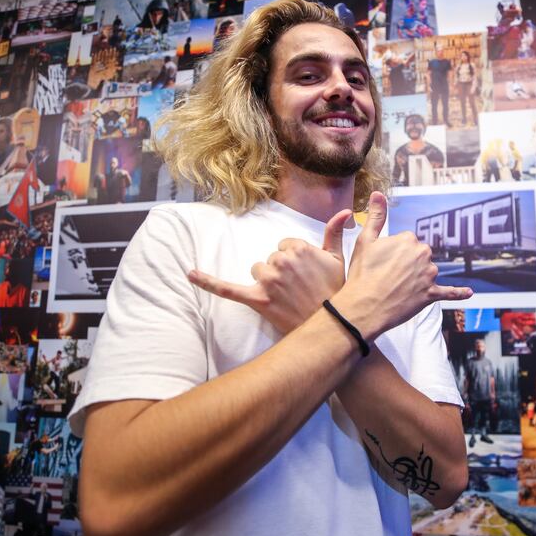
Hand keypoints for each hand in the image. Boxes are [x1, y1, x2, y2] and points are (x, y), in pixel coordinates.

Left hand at [188, 209, 351, 333]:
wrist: (334, 325)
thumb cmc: (336, 292)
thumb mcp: (339, 260)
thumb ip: (335, 232)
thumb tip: (345, 211)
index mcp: (299, 247)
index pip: (285, 246)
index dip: (294, 260)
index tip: (305, 274)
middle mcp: (281, 261)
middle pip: (271, 259)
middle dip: (281, 271)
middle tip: (298, 288)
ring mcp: (268, 280)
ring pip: (258, 271)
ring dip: (267, 281)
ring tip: (286, 296)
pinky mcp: (258, 299)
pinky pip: (228, 289)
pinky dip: (207, 282)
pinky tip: (190, 273)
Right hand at [332, 192, 471, 339]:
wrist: (364, 307)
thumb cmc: (362, 274)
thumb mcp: (365, 240)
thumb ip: (376, 215)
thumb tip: (378, 193)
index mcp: (409, 239)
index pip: (407, 241)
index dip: (393, 252)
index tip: (382, 261)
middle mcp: (423, 254)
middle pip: (419, 255)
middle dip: (407, 264)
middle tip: (388, 275)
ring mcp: (429, 275)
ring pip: (428, 272)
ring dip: (418, 279)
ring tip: (396, 288)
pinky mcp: (431, 294)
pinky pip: (449, 292)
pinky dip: (459, 293)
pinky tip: (469, 292)